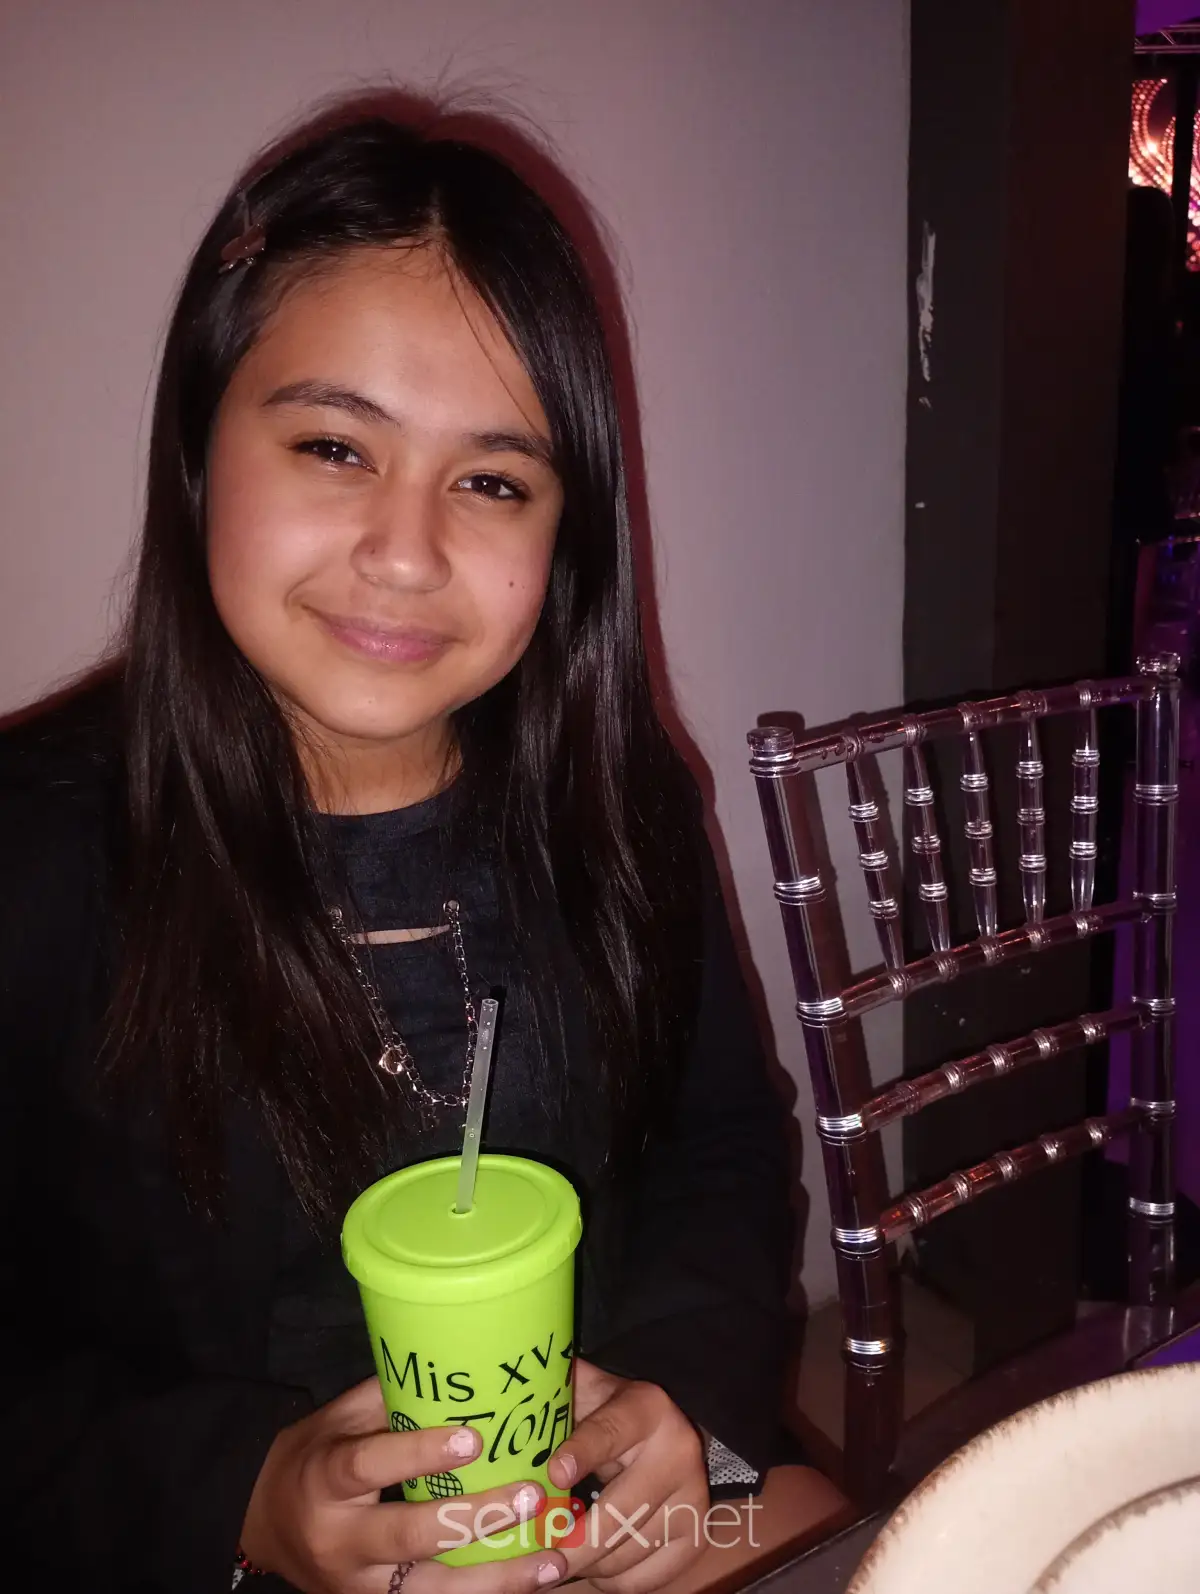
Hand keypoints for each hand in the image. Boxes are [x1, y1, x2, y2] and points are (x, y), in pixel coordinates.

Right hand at [241, 1376, 567, 1593]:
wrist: (264, 1526)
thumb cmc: (313, 1458)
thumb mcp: (339, 1419)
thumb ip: (391, 1399)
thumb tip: (460, 1366)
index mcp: (324, 1480)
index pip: (370, 1466)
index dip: (420, 1453)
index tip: (473, 1439)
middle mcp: (339, 1541)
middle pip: (409, 1536)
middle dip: (475, 1518)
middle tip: (532, 1494)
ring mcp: (358, 1587)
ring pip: (432, 1591)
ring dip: (498, 1578)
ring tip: (553, 1558)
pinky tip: (532, 1585)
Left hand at [546, 1360, 707, 1592]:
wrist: (669, 1429)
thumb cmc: (607, 1411)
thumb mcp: (583, 1391)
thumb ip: (549, 1394)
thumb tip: (493, 1395)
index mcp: (646, 1408)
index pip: (610, 1432)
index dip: (581, 1454)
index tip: (551, 1474)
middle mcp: (678, 1451)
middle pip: (620, 1510)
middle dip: (573, 1540)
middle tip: (536, 1552)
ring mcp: (692, 1498)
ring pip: (628, 1552)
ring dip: (586, 1564)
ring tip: (557, 1555)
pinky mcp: (695, 1536)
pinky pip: (644, 1579)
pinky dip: (610, 1580)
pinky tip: (592, 1565)